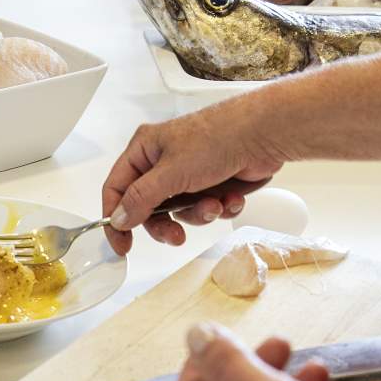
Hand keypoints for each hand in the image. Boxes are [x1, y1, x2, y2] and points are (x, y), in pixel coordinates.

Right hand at [100, 95, 289, 253]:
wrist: (264, 134)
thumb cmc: (216, 139)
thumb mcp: (171, 172)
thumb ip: (141, 199)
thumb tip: (117, 219)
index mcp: (144, 150)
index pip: (116, 189)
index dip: (115, 218)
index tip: (123, 245)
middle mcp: (162, 163)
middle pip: (148, 208)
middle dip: (165, 224)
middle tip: (176, 237)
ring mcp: (188, 174)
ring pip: (180, 212)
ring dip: (199, 214)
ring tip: (215, 204)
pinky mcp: (211, 183)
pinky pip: (205, 208)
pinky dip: (219, 208)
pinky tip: (231, 197)